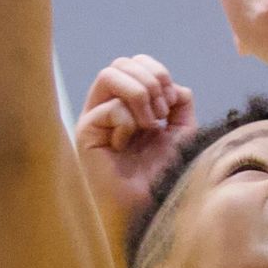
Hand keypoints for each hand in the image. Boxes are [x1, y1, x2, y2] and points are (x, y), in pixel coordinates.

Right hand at [77, 53, 196, 180]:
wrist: (149, 206)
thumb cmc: (162, 174)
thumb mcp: (182, 131)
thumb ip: (180, 101)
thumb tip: (173, 85)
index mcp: (129, 102)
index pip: (136, 62)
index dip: (158, 72)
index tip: (171, 103)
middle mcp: (108, 105)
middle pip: (122, 62)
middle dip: (151, 81)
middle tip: (161, 114)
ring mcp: (94, 117)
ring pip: (109, 74)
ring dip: (138, 94)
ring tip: (148, 123)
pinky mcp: (85, 131)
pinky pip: (110, 107)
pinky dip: (127, 122)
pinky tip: (124, 145)